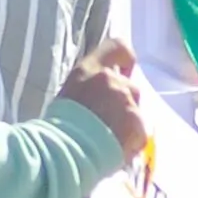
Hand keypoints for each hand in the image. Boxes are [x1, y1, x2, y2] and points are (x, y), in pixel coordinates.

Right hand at [58, 39, 146, 159]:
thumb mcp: (69, 93)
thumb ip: (89, 85)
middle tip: (108, 119)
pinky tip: (115, 147)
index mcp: (88, 69)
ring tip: (109, 137)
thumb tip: (101, 89)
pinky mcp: (138, 124)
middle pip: (130, 85)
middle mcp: (110, 80)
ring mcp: (126, 102)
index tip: (123, 70)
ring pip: (135, 110)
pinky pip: (140, 131)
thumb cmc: (58, 124)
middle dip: (124, 102)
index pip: (117, 47)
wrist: (64, 151)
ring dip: (127, 121)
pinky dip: (131, 140)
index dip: (125, 59)